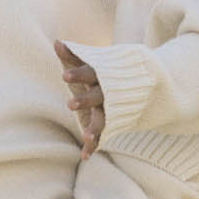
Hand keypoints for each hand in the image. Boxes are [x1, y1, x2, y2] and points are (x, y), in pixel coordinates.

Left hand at [54, 38, 104, 159]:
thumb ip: (73, 57)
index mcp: (102, 77)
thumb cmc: (104, 76)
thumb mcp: (90, 66)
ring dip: (95, 128)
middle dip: (85, 100)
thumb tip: (56, 42)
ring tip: (86, 136)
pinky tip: (84, 156)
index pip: (90, 73)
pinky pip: (101, 138)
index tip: (64, 75)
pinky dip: (92, 147)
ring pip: (103, 120)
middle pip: (98, 97)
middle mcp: (107, 94)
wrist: (142, 90)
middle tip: (70, 105)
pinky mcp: (108, 126)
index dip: (78, 74)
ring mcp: (110, 111)